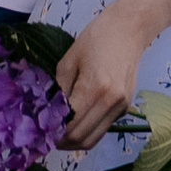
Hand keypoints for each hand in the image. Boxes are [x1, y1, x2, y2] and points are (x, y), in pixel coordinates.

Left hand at [57, 0, 146, 153]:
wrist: (129, 28)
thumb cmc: (96, 38)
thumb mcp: (68, 60)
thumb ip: (58, 90)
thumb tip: (47, 113)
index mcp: (95, 88)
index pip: (70, 125)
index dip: (53, 134)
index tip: (40, 133)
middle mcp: (111, 102)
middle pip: (82, 137)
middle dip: (62, 141)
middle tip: (47, 137)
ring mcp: (121, 107)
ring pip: (94, 139)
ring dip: (74, 141)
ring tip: (59, 134)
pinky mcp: (125, 107)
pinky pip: (103, 128)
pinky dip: (87, 131)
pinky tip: (76, 122)